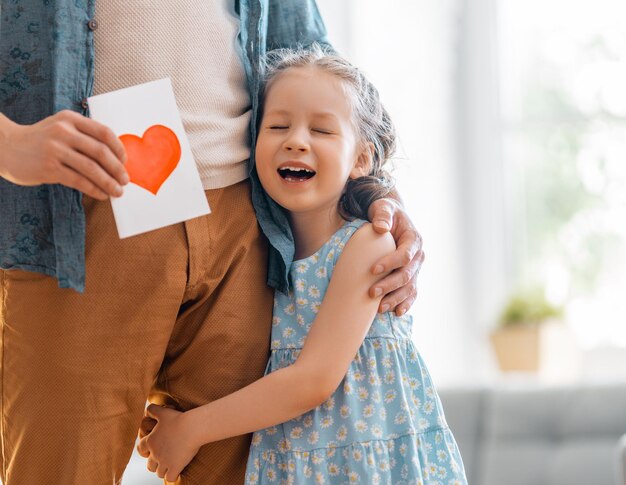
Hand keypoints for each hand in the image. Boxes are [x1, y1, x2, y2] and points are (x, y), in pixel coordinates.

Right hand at [0, 110, 127, 199]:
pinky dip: (94, 189)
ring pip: (91, 168)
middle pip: (100, 151)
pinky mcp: (48, 167)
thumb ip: (84, 136)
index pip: (104, 132)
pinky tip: (102, 195)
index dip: (119, 148)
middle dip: (117, 169)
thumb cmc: (41, 140)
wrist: (6, 147)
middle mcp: (63, 131)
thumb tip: (115, 159)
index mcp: (70, 119)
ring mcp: (55, 149)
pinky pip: (78, 181)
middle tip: (125, 181)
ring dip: (108, 182)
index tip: (125, 162)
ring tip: (117, 192)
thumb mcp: (61, 128)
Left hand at [136, 404, 200, 482]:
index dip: (144, 451)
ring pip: (159, 473)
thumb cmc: (179, 419)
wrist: (192, 427)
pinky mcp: (175, 467)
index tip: (149, 451)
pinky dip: (172, 476)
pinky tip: (177, 471)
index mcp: (151, 441)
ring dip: (164, 470)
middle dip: (154, 464)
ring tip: (170, 466)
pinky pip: (170, 478)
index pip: (140, 449)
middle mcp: (155, 453)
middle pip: (150, 465)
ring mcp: (165, 462)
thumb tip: (146, 411)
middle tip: (162, 461)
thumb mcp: (163, 412)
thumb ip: (152, 410)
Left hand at [367, 198, 423, 314]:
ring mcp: (416, 268)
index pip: (405, 255)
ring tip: (380, 308)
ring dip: (396, 298)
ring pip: (409, 287)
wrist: (392, 219)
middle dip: (390, 285)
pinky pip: (412, 292)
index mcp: (414, 239)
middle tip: (371, 292)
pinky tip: (396, 312)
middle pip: (407, 275)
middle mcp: (418, 255)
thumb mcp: (383, 208)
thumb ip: (382, 215)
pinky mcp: (411, 276)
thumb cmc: (386, 213)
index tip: (372, 269)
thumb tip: (380, 228)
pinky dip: (405, 303)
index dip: (390, 263)